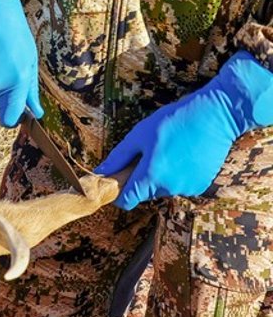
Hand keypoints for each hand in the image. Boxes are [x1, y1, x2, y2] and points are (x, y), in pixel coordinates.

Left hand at [95, 51, 272, 209]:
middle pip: (144, 193)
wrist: (216, 115)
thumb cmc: (173, 121)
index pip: (126, 201)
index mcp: (151, 176)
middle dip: (140, 179)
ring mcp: (187, 188)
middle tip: (146, 155)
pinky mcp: (201, 185)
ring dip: (159, 176)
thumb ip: (118, 158)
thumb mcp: (139, 135)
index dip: (118, 193)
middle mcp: (169, 188)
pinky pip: (179, 184)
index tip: (118, 179)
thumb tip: (99, 172)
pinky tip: (182, 155)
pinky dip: (176, 175)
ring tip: (167, 151)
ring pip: (162, 189)